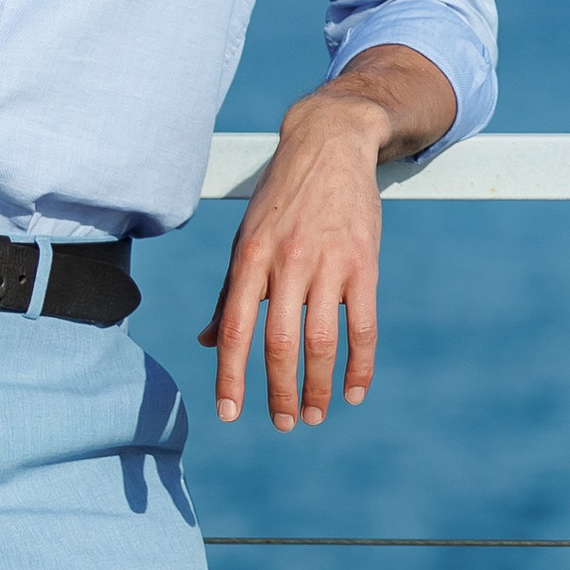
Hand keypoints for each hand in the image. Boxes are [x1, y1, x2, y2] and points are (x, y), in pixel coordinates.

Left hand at [199, 48, 455, 428]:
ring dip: (318, 385)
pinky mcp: (364, 263)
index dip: (231, 376)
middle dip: (278, 391)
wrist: (330, 144)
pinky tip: (354, 390)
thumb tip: (205, 341)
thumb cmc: (282, 199)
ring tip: (316, 415)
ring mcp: (328, 263)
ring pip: (321, 339)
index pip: (235, 328)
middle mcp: (287, 262)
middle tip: (283, 424)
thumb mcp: (247, 238)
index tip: (229, 414)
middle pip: (279, 342)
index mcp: (250, 258)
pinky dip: (360, 364)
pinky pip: (363, 325)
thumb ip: (229, 291)